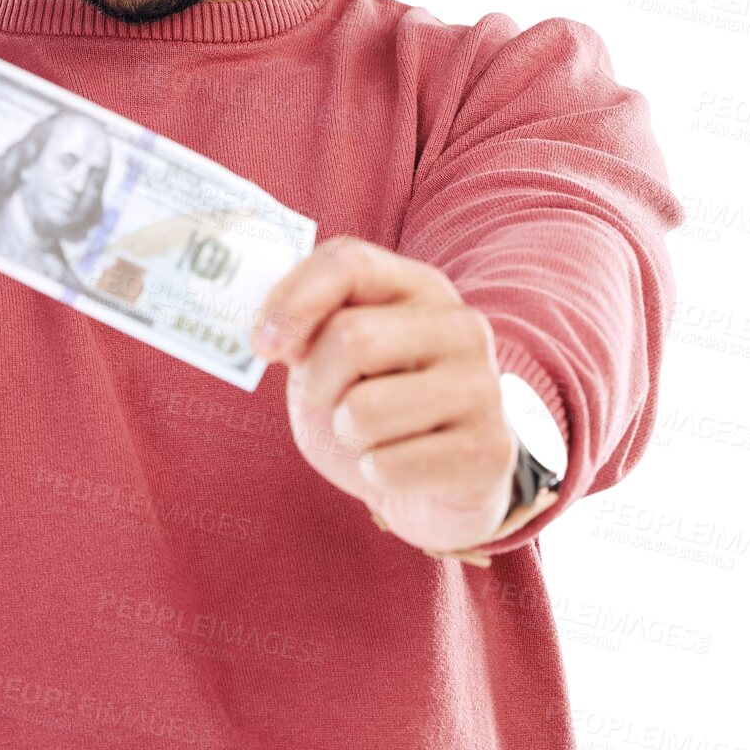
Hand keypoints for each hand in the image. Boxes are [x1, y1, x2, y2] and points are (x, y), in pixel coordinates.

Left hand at [250, 236, 517, 557]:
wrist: (438, 486)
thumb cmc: (373, 405)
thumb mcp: (332, 355)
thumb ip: (304, 324)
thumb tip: (268, 333)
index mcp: (419, 287)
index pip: (348, 262)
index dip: (292, 300)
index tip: (262, 345)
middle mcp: (461, 326)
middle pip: (350, 338)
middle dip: (316, 382)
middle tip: (326, 403)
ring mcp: (482, 386)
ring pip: (364, 409)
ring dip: (345, 434)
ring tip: (370, 436)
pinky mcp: (487, 449)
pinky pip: (388, 466)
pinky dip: (373, 475)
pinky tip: (400, 467)